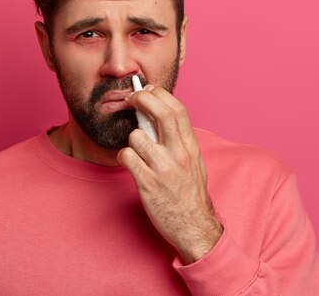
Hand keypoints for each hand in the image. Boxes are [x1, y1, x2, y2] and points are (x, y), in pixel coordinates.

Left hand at [117, 85, 222, 263]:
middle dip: (142, 98)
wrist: (194, 226)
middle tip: (131, 98)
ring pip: (137, 136)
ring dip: (131, 138)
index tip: (147, 90)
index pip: (177, 109)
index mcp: (190, 146)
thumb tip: (160, 116)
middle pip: (160, 113)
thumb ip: (179, 139)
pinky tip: (131, 164)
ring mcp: (163, 169)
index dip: (159, 94)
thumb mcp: (193, 161)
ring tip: (136, 149)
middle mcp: (179, 154)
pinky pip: (127, 157)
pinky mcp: (147, 184)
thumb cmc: (190, 193)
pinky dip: (124, 157)